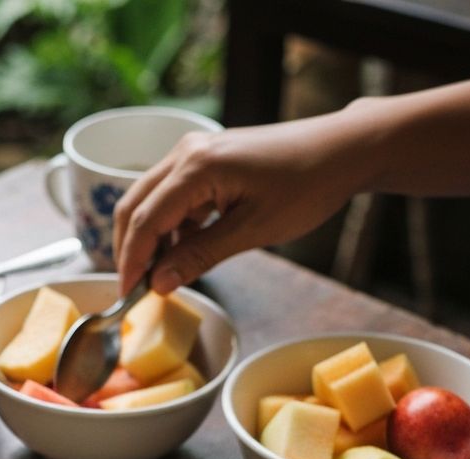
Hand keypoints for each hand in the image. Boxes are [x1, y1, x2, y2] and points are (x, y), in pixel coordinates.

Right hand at [114, 114, 366, 295]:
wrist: (342, 150)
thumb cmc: (307, 185)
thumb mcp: (253, 230)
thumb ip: (200, 256)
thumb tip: (159, 284)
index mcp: (197, 167)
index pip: (144, 220)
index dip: (131, 262)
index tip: (127, 295)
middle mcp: (186, 153)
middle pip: (133, 206)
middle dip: (130, 250)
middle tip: (134, 289)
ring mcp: (193, 153)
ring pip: (149, 202)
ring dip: (150, 240)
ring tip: (162, 276)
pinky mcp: (204, 160)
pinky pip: (171, 197)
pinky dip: (170, 227)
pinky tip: (185, 252)